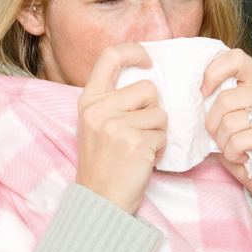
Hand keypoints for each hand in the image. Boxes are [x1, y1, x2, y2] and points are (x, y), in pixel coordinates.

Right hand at [76, 43, 167, 214]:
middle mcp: (98, 109)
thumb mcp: (96, 123)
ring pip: (160, 112)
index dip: (133, 51)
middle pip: (148, 88)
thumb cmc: (104, 161)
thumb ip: (113, 99)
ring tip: (139, 147)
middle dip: (153, 109)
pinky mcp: (135, 142)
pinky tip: (143, 159)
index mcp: (88, 100)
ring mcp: (115, 125)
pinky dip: (159, 147)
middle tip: (138, 131)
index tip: (148, 61)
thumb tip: (147, 75)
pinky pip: (163, 134)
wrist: (100, 200)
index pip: (110, 56)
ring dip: (157, 132)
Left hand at [202, 49, 251, 226]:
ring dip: (223, 141)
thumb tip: (195, 84)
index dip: (213, 73)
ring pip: (229, 121)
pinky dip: (231, 153)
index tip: (204, 93)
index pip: (235, 58)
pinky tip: (242, 156)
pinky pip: (238, 140)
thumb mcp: (227, 113)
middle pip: (225, 98)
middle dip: (214, 123)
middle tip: (222, 136)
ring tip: (233, 147)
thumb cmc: (243, 144)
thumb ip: (219, 94)